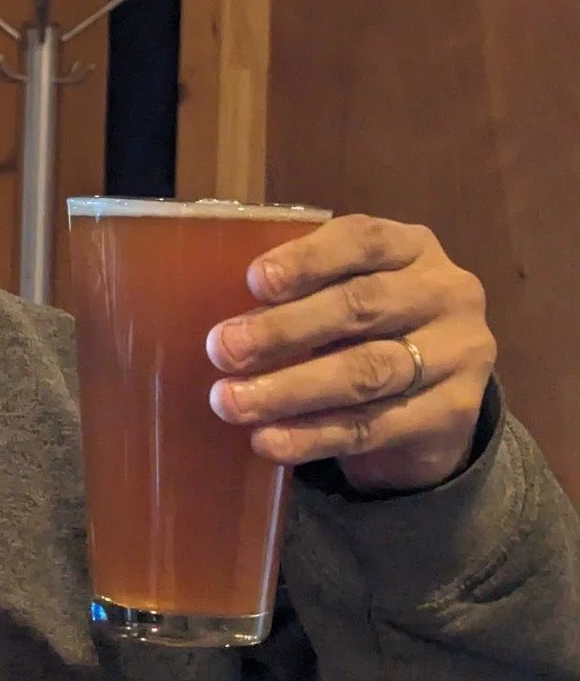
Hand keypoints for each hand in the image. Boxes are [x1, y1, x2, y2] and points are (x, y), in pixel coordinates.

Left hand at [205, 215, 495, 492]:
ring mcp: (459, 355)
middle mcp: (445, 293)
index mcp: (411, 247)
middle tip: (221, 349)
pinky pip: (374, 426)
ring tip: (229, 402)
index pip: (363, 240)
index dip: (307, 259)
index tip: (253, 281)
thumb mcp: (342, 292)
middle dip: (284, 329)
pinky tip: (268, 440)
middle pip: (361, 306)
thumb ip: (298, 292)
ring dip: (289, 389)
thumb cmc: (365, 328)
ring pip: (366, 371)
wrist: (435, 400)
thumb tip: (221, 322)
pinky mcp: (454, 414)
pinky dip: (313, 434)